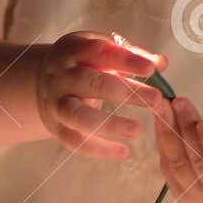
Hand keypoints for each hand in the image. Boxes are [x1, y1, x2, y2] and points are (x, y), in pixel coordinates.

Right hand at [35, 31, 169, 160]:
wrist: (42, 81)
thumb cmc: (81, 64)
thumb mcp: (101, 52)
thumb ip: (132, 56)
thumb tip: (161, 62)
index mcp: (73, 50)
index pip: (99, 52)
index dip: (125, 60)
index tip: (150, 69)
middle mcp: (61, 76)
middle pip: (91, 83)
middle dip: (125, 92)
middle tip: (155, 100)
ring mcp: (56, 103)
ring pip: (80, 116)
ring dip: (110, 124)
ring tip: (137, 130)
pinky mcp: (55, 126)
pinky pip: (76, 141)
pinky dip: (100, 149)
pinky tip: (123, 152)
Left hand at [153, 95, 202, 202]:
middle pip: (196, 162)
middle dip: (184, 129)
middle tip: (177, 103)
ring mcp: (198, 200)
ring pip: (177, 165)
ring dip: (167, 133)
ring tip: (163, 107)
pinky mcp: (182, 195)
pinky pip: (168, 168)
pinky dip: (163, 144)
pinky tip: (161, 123)